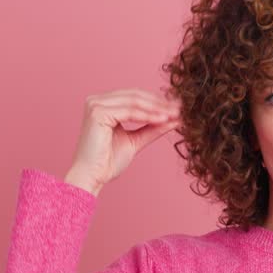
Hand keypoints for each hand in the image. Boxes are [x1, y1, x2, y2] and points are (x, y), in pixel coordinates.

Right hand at [67, 88, 181, 192]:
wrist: (92, 176)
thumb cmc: (108, 162)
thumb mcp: (135, 141)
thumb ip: (152, 128)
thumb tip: (174, 119)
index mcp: (103, 104)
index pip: (135, 97)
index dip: (157, 102)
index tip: (177, 109)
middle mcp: (96, 100)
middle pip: (136, 96)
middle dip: (159, 103)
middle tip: (180, 110)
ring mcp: (95, 104)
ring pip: (134, 102)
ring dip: (157, 108)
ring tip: (174, 115)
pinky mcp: (97, 112)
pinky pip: (129, 111)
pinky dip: (148, 115)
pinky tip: (162, 120)